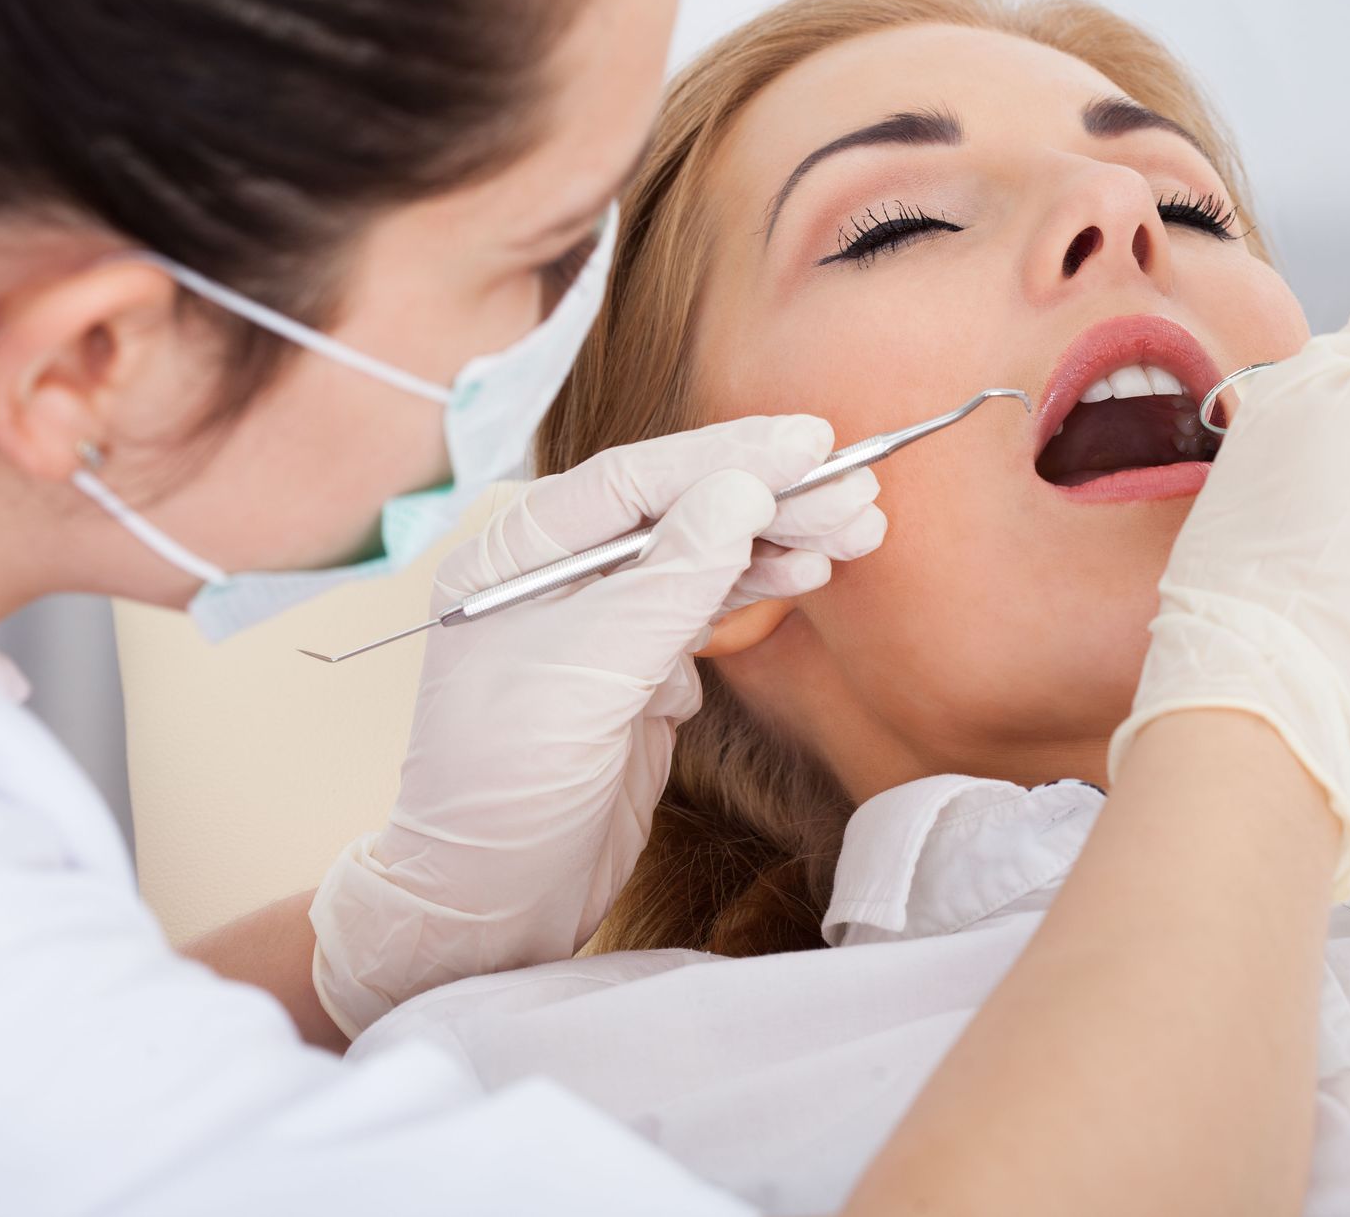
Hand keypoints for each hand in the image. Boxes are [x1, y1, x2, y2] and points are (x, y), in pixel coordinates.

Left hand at [310, 416, 884, 1036]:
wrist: (490, 907)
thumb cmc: (501, 789)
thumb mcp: (583, 677)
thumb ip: (667, 581)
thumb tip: (741, 492)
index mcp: (516, 555)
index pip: (635, 479)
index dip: (727, 454)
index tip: (808, 442)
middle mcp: (559, 576)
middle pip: (680, 510)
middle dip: (771, 495)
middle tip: (857, 483)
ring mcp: (603, 624)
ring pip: (705, 556)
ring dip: (781, 537)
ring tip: (860, 522)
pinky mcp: (640, 674)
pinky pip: (710, 609)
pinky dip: (763, 587)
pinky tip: (812, 568)